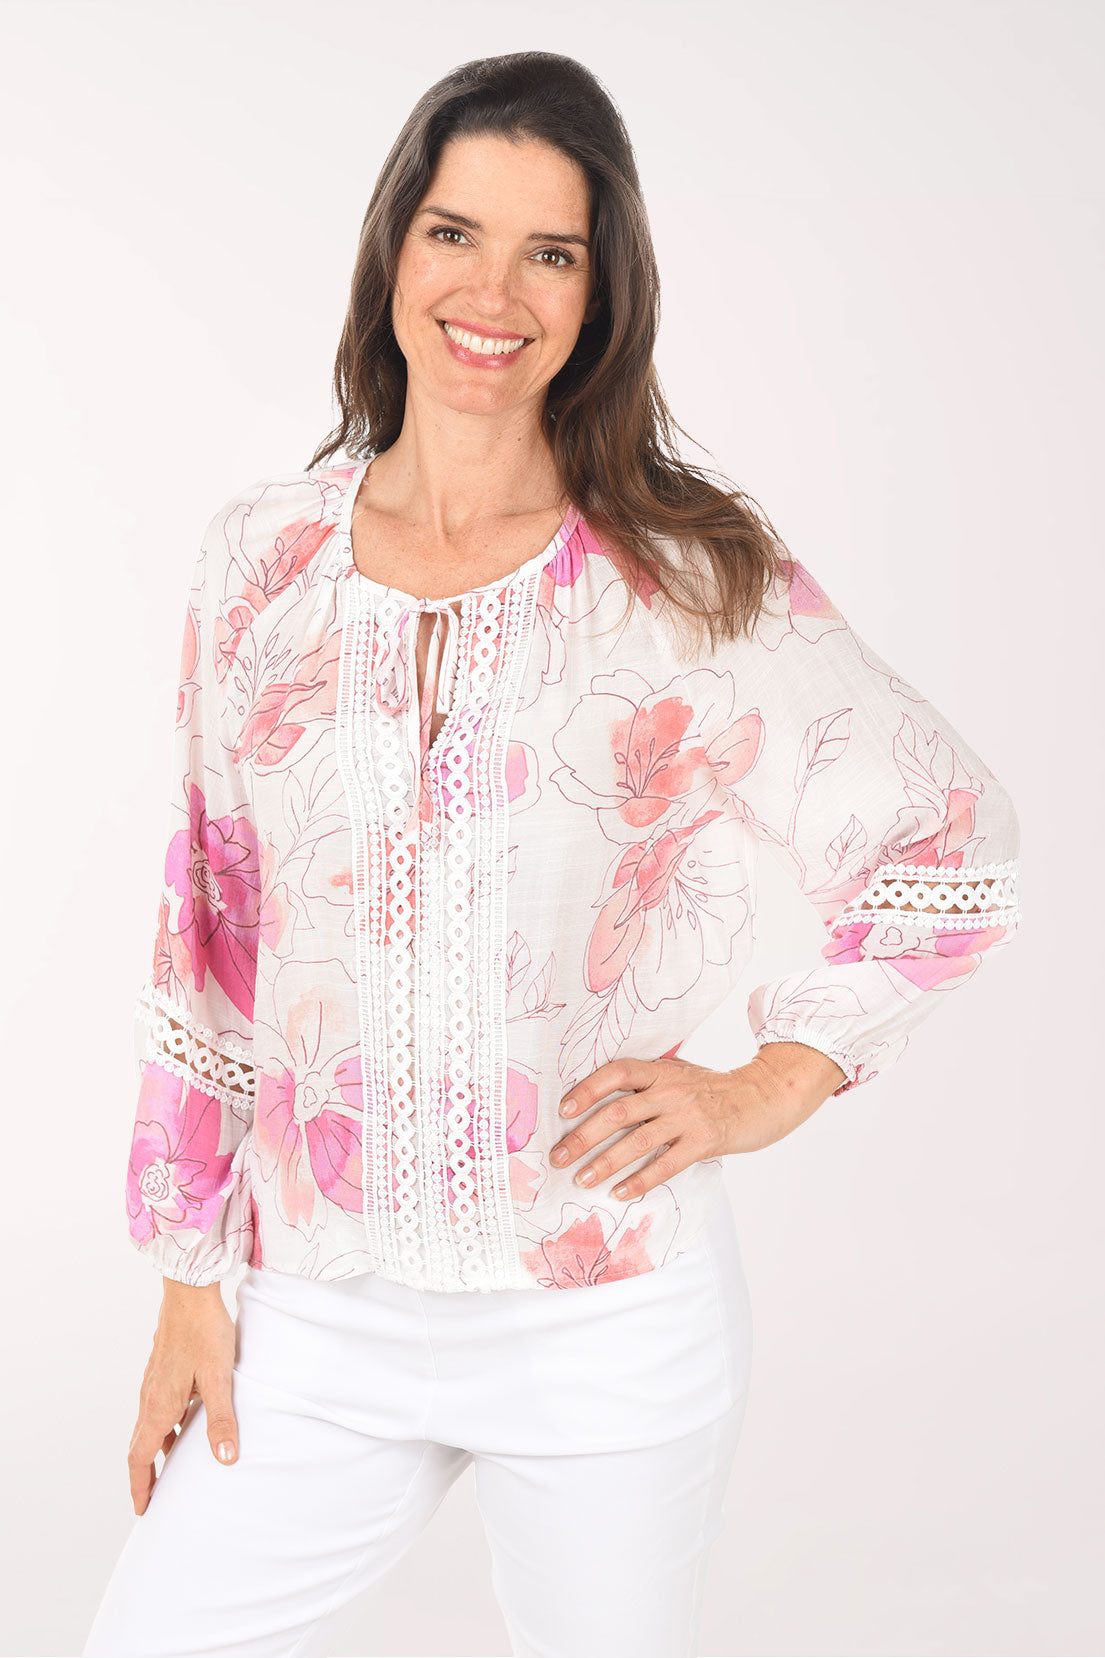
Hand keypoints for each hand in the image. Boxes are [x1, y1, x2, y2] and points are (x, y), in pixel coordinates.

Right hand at [127, 1281, 239, 1515]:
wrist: (190, 1291)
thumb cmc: (204, 1332)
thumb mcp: (218, 1379)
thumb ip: (221, 1419)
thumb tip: (226, 1458)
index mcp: (158, 1406)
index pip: (139, 1457)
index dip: (139, 1486)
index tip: (142, 1509)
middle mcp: (150, 1396)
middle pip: (141, 1445)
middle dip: (146, 1473)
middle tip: (156, 1497)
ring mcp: (154, 1381)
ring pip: (151, 1424)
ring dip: (159, 1448)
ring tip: (176, 1465)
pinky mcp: (163, 1368)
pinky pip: (159, 1406)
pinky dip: (167, 1424)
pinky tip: (188, 1420)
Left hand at [549, 1042, 847, 1202]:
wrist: (763, 1096)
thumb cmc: (713, 1089)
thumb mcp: (678, 1074)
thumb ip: (646, 1084)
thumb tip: (599, 1104)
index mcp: (660, 1070)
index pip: (616, 1073)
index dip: (587, 1090)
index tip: (563, 1110)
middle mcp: (671, 1090)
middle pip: (618, 1112)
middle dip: (583, 1137)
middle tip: (558, 1158)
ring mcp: (689, 1116)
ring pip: (638, 1142)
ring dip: (605, 1163)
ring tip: (583, 1180)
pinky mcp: (705, 1141)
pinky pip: (666, 1165)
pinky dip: (640, 1181)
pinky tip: (621, 1193)